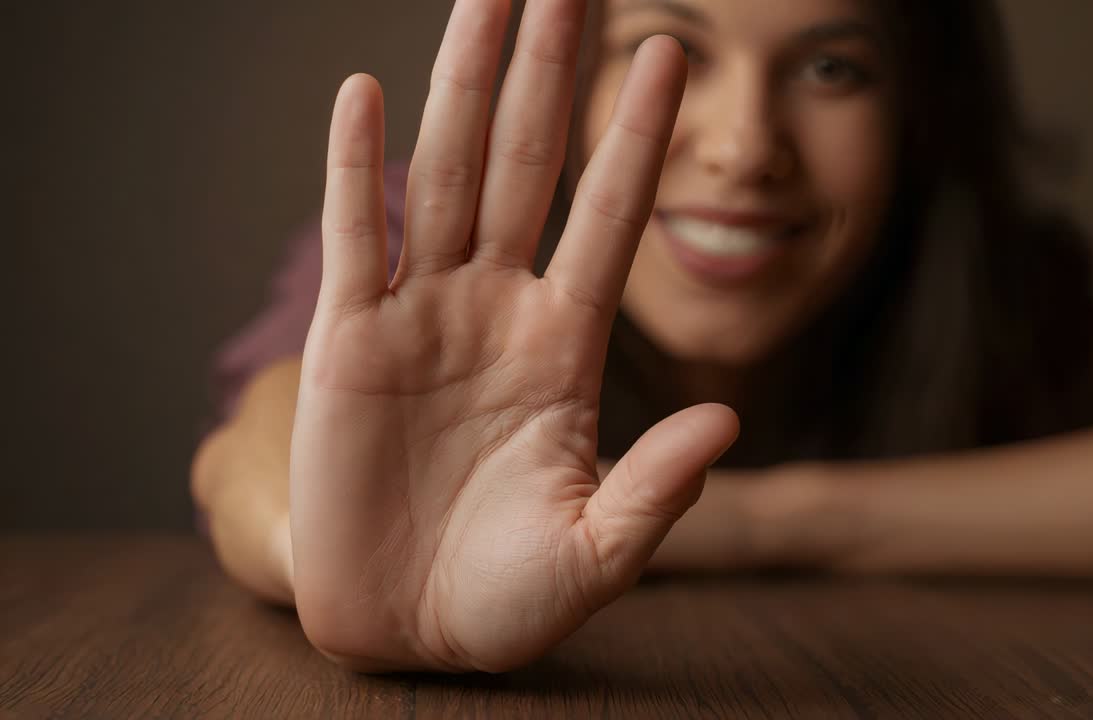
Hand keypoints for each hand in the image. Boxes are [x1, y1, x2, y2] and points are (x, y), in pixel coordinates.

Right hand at [289, 0, 738, 672]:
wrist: (408, 630)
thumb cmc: (509, 596)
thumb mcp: (596, 553)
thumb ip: (656, 489)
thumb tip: (727, 423)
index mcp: (567, 348)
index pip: (611, 218)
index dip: (638, 138)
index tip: (667, 53)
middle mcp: (498, 310)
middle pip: (527, 166)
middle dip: (549, 75)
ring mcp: (422, 317)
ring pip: (444, 177)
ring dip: (463, 86)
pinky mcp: (350, 344)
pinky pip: (354, 239)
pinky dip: (355, 169)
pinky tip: (367, 93)